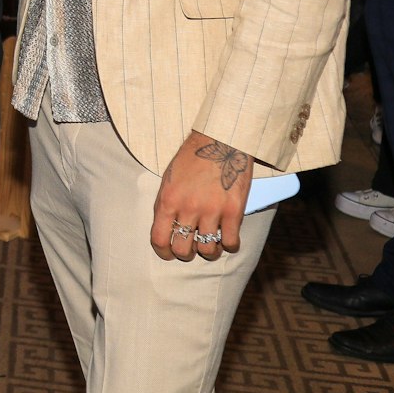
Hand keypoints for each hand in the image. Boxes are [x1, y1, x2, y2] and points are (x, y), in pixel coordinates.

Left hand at [150, 132, 252, 261]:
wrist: (221, 139)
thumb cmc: (192, 158)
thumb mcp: (169, 179)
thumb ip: (166, 204)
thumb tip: (167, 230)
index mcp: (168, 200)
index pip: (159, 239)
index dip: (163, 252)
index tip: (168, 254)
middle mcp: (189, 208)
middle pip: (183, 249)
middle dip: (186, 253)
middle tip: (191, 248)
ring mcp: (212, 210)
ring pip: (208, 250)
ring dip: (208, 251)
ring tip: (210, 244)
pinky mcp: (234, 210)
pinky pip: (231, 242)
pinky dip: (229, 245)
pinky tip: (228, 240)